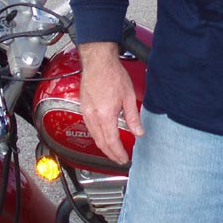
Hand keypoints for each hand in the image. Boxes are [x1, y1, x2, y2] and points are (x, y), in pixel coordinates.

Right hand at [78, 41, 142, 164]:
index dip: (118, 153)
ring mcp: (86, 112)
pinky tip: (103, 137)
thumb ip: (133, 117)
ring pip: (94, 136)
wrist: (98, 62)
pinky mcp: (83, 108)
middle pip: (101, 143)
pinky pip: (89, 128)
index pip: (112, 141)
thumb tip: (139, 132)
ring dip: (103, 147)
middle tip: (119, 160)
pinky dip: (97, 137)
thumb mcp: (128, 97)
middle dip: (111, 154)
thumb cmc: (112, 75)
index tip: (124, 159)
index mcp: (105, 115)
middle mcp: (93, 116)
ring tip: (112, 152)